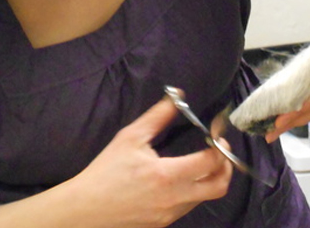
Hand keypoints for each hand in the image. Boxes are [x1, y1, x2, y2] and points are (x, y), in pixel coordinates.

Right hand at [73, 96, 232, 227]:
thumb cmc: (105, 172)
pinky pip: (188, 207)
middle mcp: (174, 199)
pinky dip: (193, 191)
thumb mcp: (130, 137)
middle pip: (220, 186)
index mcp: (168, 176)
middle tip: (219, 150)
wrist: (82, 210)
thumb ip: (158, 115)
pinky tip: (182, 178)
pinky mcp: (163, 224)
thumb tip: (178, 94)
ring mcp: (170, 215)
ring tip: (201, 161)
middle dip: (227, 166)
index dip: (221, 143)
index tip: (217, 131)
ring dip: (209, 179)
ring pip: (205, 197)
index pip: (212, 161)